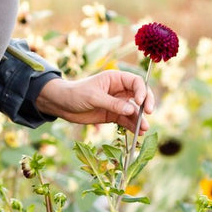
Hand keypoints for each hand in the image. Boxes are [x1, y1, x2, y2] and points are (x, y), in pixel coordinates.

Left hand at [35, 71, 153, 133]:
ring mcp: (117, 103)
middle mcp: (119, 90)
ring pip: (134, 110)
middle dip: (146, 104)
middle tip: (149, 113)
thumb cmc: (76, 94)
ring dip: (140, 119)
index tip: (141, 102)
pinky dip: (132, 126)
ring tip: (143, 129)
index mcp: (115, 79)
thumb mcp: (93, 97)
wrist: (62, 105)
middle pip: (140, 96)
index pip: (136, 82)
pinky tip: (138, 132)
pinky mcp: (113, 115)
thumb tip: (132, 110)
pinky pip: (126, 120)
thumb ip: (112, 104)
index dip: (142, 91)